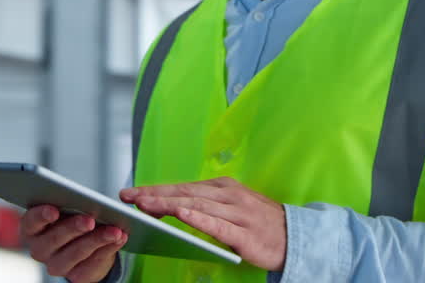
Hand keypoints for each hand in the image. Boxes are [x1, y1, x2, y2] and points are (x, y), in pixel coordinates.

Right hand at [20, 205, 127, 282]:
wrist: (82, 245)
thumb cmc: (70, 218)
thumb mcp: (67, 207)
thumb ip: (70, 201)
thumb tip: (86, 199)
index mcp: (32, 228)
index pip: (31, 221)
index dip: (41, 216)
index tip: (54, 210)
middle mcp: (40, 249)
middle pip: (54, 239)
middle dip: (73, 228)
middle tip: (89, 220)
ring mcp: (57, 265)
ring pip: (75, 253)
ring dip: (96, 240)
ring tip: (114, 230)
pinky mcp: (76, 276)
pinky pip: (93, 264)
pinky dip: (108, 249)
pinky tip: (119, 238)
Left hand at [119, 177, 286, 270]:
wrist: (295, 238)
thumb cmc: (259, 224)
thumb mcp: (232, 208)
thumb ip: (207, 206)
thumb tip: (174, 207)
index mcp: (223, 188)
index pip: (183, 186)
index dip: (156, 189)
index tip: (131, 192)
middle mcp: (229, 196)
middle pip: (185, 192)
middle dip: (154, 194)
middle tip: (128, 196)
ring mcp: (237, 213)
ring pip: (196, 206)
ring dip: (169, 204)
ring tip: (146, 205)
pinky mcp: (244, 233)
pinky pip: (218, 225)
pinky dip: (198, 218)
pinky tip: (182, 215)